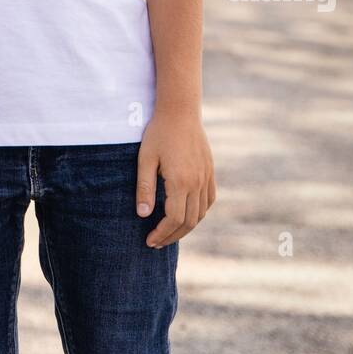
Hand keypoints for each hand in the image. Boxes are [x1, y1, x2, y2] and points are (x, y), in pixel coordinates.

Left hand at [136, 110, 215, 247]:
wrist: (180, 110)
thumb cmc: (159, 133)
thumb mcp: (145, 158)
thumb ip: (144, 187)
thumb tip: (143, 215)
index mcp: (180, 181)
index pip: (173, 219)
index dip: (161, 233)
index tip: (149, 240)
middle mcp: (197, 182)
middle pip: (188, 221)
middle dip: (172, 236)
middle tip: (156, 242)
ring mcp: (206, 177)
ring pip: (201, 213)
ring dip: (186, 227)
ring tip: (169, 232)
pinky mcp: (210, 171)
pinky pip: (209, 200)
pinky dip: (199, 213)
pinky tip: (187, 215)